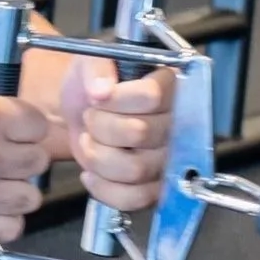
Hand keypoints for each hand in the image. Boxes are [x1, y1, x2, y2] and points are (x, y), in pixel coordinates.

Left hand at [61, 59, 176, 213]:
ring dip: (99, 157)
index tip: (98, 96)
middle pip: (140, 132)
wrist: (84, 111)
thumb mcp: (92, 61)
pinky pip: (133, 198)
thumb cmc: (95, 85)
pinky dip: (104, 188)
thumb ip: (97, 68)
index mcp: (168, 86)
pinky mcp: (153, 186)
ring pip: (135, 169)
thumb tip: (101, 89)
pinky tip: (91, 171)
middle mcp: (176, 123)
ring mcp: (166, 157)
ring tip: (91, 142)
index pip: (152, 97)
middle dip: (101, 126)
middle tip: (91, 117)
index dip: (117, 99)